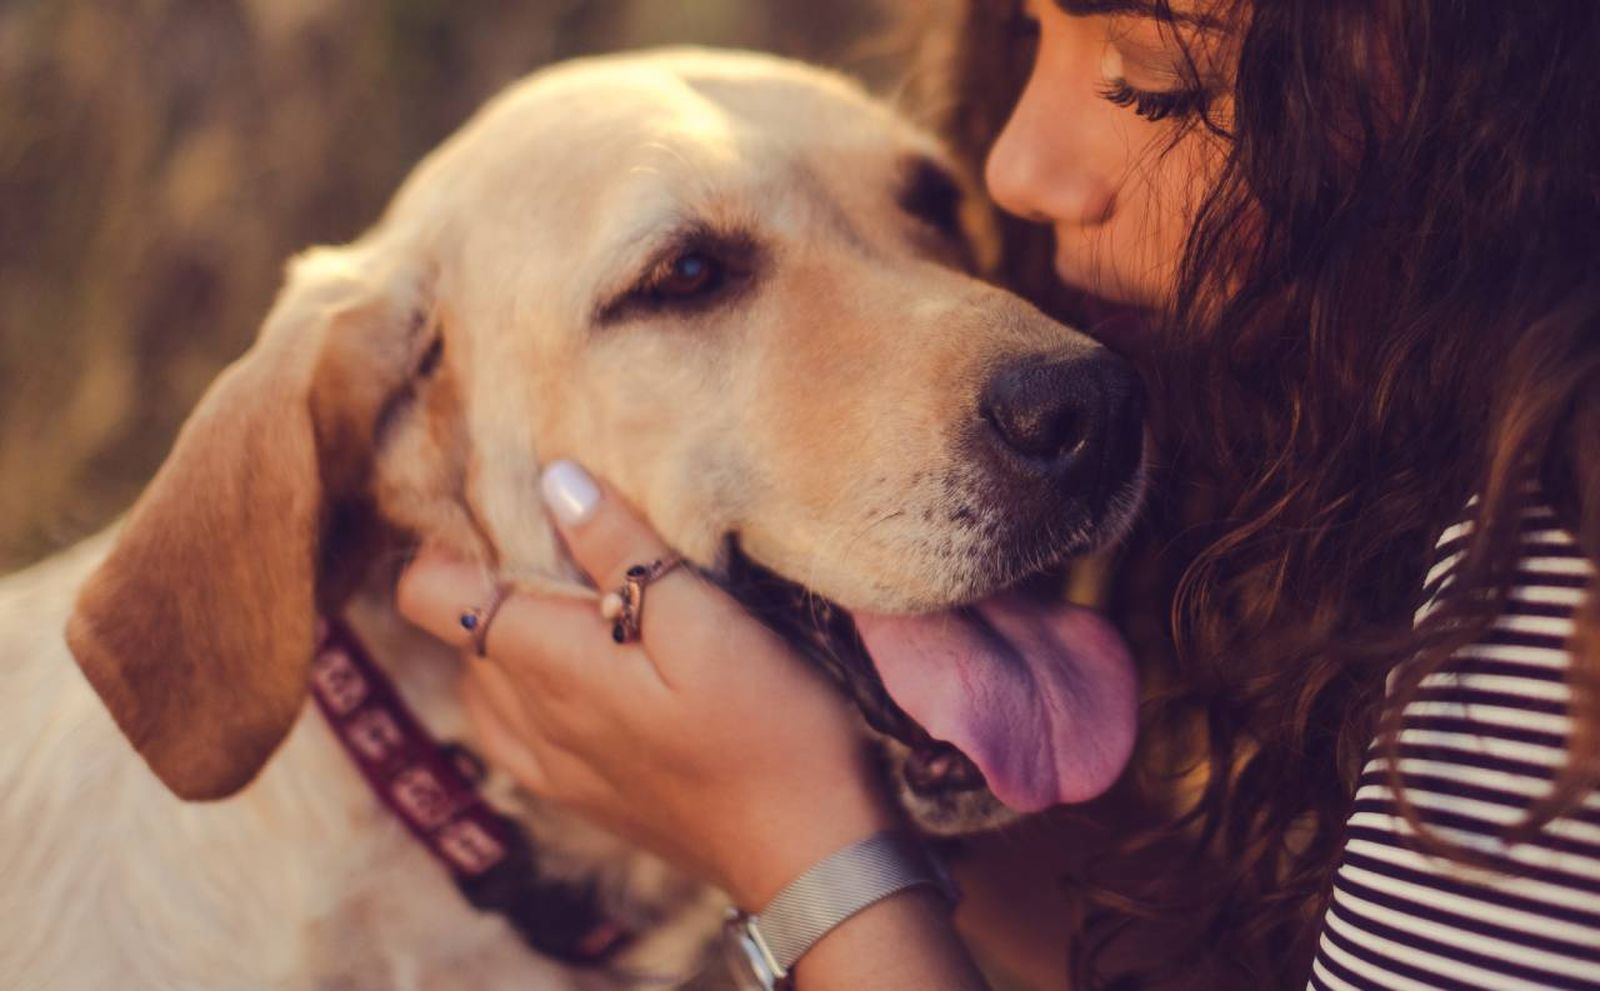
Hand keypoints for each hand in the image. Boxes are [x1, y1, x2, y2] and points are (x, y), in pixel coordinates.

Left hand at [396, 460, 895, 907]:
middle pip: (459, 629)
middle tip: (578, 539)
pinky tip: (596, 668)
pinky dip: (534, 683)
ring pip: (485, 677)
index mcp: (549, 669)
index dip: (457, 541)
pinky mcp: (579, 795)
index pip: (428, 596)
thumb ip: (626, 551)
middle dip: (498, 574)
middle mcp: (528, 721)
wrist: (811, 859)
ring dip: (518, 630)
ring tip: (596, 601)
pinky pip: (515, 725)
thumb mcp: (708, 623)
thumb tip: (555, 481)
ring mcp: (549, 767)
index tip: (518, 508)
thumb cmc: (772, 731)